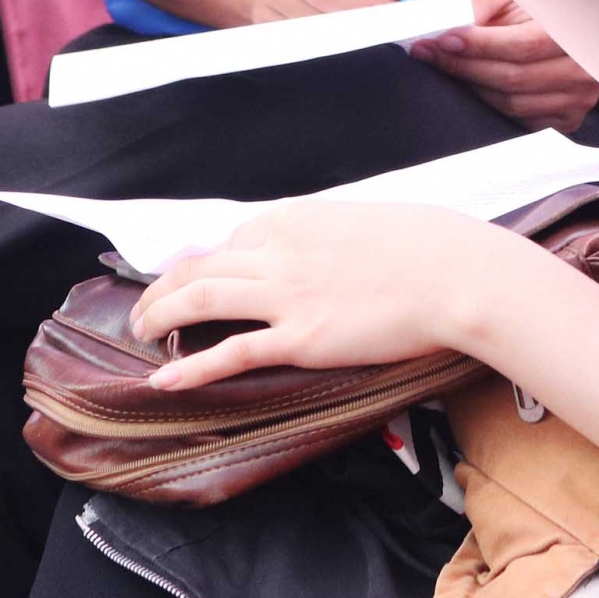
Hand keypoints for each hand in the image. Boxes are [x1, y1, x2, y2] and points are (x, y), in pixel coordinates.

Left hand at [131, 202, 519, 387]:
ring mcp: (287, 295)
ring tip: (140, 333)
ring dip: (160, 316)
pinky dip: (191, 367)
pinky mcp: (300, 338)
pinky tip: (163, 379)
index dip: (207, 262)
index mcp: (295, 218)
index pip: (233, 238)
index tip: (196, 278)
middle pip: (199, 266)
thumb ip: (330, 234)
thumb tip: (324, 247)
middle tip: (143, 309)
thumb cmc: (430, 246)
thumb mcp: (367, 220)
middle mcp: (279, 251)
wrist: (457, 275)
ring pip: (201, 300)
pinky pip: (232, 352)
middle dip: (162, 288)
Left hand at [412, 0, 598, 131]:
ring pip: (513, 102)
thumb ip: (483, 0)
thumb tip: (455, 25)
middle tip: (430, 53)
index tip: (443, 40)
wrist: (558, 22)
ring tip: (446, 66)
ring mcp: (579, 97)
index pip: (522, 46)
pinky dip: (490, 104)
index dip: (480, 46)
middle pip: (514, 78)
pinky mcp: (568, 119)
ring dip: (473, 86)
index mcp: (575, 30)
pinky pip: (521, 120)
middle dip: (465, 67)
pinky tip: (473, 85)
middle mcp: (584, 68)